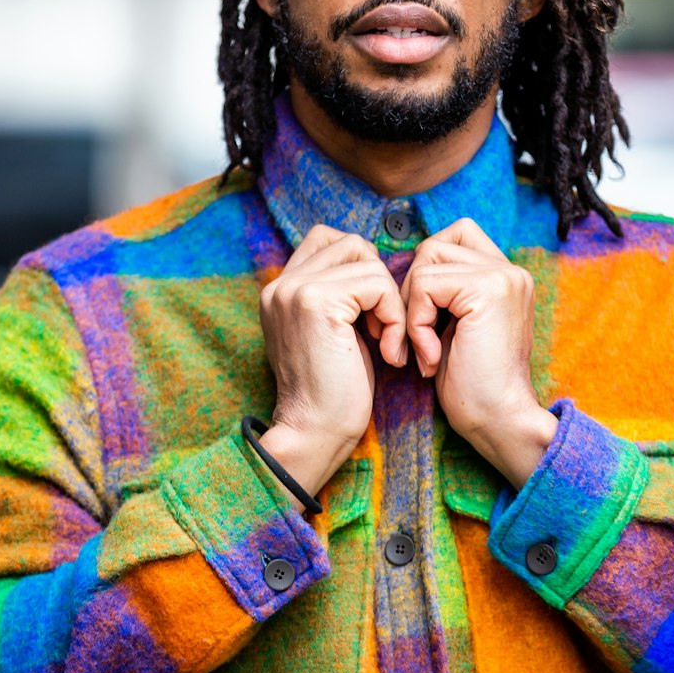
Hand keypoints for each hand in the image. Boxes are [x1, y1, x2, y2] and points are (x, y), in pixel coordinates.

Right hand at [257, 225, 406, 505]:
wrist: (315, 432)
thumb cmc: (332, 392)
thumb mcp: (329, 333)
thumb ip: (337, 296)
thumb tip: (373, 264)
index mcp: (279, 289)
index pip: (327, 240)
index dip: (362, 268)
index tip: (371, 314)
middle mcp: (281, 284)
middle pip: (351, 244)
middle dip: (379, 281)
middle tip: (383, 327)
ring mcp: (295, 290)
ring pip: (368, 261)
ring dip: (390, 301)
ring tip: (386, 341)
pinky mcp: (317, 302)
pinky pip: (377, 285)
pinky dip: (393, 316)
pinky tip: (388, 351)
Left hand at [402, 218, 556, 487]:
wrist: (497, 421)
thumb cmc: (471, 384)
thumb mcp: (453, 326)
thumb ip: (442, 290)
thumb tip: (399, 263)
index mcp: (505, 275)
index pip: (451, 238)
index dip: (424, 273)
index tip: (419, 320)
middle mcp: (510, 269)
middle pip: (434, 246)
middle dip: (412, 291)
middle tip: (417, 339)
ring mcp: (502, 275)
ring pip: (425, 263)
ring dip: (412, 309)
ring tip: (425, 348)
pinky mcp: (488, 289)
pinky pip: (425, 285)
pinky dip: (416, 322)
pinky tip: (431, 356)